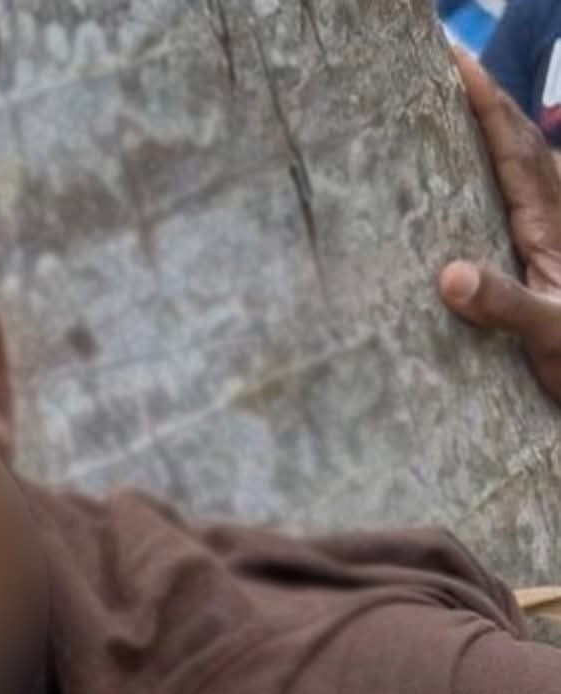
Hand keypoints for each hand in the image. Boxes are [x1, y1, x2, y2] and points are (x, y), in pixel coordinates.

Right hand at [439, 49, 560, 404]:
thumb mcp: (553, 337)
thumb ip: (506, 306)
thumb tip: (448, 276)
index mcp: (552, 224)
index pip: (513, 146)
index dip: (483, 101)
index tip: (450, 59)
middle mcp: (553, 219)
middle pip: (517, 140)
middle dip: (482, 98)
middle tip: (441, 62)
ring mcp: (550, 237)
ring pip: (519, 164)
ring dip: (486, 130)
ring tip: (446, 106)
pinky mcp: (543, 260)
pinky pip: (513, 197)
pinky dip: (489, 173)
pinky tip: (467, 178)